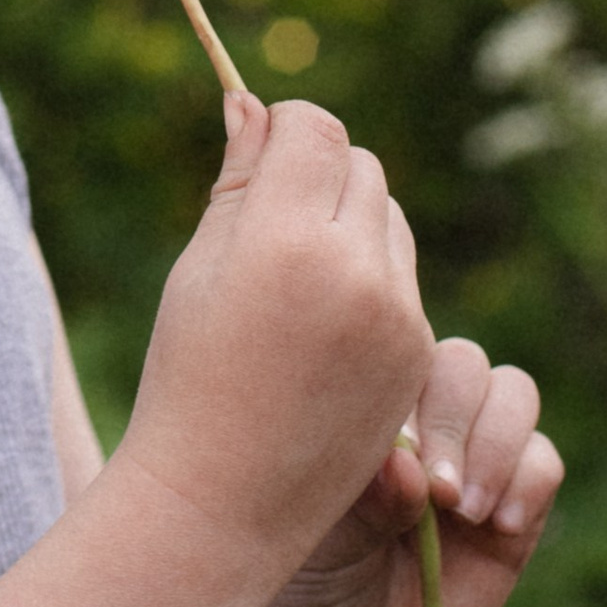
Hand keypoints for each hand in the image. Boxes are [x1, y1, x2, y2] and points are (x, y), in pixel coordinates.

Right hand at [117, 90, 432, 570]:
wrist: (222, 503)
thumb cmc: (188, 376)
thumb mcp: (198, 269)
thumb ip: (239, 180)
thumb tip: (253, 103)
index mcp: (284, 241)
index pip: (314, 129)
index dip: (285, 129)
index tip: (259, 153)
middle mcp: (354, 271)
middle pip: (361, 166)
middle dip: (320, 174)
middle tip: (272, 220)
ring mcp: (397, 316)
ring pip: (388, 218)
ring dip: (351, 223)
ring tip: (294, 281)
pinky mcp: (417, 354)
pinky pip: (403, 278)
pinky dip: (370, 280)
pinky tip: (321, 326)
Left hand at [240, 326, 562, 606]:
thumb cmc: (300, 580)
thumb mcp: (317, 531)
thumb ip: (365, 495)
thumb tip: (408, 465)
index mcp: (366, 400)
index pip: (402, 343)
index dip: (408, 386)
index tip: (391, 451)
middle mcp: (422, 418)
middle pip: (466, 364)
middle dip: (456, 421)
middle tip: (437, 493)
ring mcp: (473, 461)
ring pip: (513, 396)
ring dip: (495, 445)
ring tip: (462, 510)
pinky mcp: (514, 513)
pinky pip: (543, 463)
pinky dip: (526, 484)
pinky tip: (496, 528)